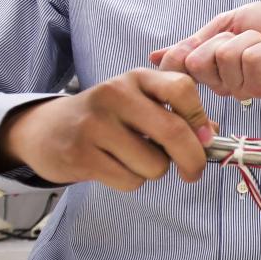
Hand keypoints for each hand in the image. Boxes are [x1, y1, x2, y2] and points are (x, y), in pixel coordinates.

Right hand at [0, 68, 213, 191]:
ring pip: (154, 164)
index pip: (182, 89)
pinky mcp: (81, 154)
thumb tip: (212, 135)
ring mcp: (96, 124)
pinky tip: (115, 167)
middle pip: (174, 132)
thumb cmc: (107, 118)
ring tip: (134, 159)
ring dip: (153, 171)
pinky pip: (130, 180)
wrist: (48, 130)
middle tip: (193, 171)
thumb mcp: (140, 103)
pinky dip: (132, 181)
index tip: (206, 139)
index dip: (200, 118)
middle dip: (193, 159)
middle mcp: (116, 94)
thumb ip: (177, 114)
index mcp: (137, 78)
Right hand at [150, 1, 260, 100]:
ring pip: (226, 56)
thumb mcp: (223, 25)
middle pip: (199, 61)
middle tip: (245, 39)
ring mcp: (243, 90)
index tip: (215, 38)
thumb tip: (157, 56)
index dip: (189, 50)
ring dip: (249, 40)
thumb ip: (192, 42)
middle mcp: (224, 86)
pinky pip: (250, 59)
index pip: (180, 65)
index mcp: (212, 72)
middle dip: (223, 39)